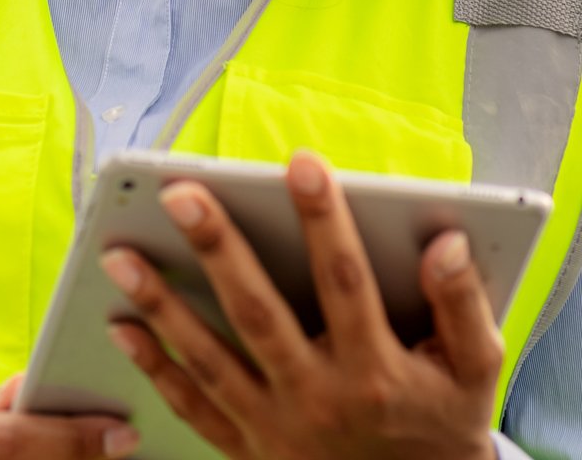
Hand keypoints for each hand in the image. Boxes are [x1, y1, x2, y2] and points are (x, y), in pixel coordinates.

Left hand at [102, 150, 502, 459]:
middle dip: (216, 249)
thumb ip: (461, 305)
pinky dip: (155, 370)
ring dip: (160, 306)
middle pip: (259, 313)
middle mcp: (319, 398)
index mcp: (375, 370)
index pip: (346, 280)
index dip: (325, 219)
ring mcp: (276, 428)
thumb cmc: (444, 426)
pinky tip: (120, 326)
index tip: (302, 162)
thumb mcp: (474, 371)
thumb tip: (447, 242)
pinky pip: (193, 408)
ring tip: (119, 254)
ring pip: (209, 359)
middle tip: (177, 192)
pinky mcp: (248, 450)